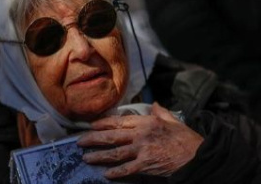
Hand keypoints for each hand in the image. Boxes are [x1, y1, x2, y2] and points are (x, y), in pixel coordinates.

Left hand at [77, 102, 202, 177]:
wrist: (198, 156)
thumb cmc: (186, 139)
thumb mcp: (173, 121)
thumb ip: (161, 112)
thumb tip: (155, 104)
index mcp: (146, 122)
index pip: (119, 121)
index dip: (103, 123)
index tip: (91, 125)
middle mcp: (141, 134)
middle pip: (112, 136)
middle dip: (93, 138)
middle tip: (79, 141)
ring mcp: (142, 150)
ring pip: (115, 152)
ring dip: (99, 155)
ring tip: (86, 157)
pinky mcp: (146, 165)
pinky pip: (127, 169)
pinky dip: (116, 172)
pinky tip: (106, 174)